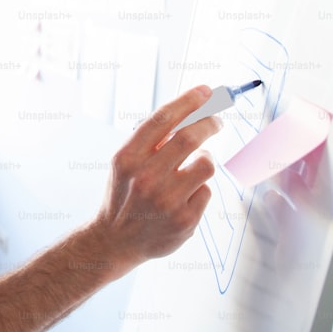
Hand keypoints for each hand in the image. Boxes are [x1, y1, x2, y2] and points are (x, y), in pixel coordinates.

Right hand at [97, 85, 220, 263]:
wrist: (115, 240)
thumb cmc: (125, 194)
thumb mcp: (125, 163)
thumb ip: (151, 141)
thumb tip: (190, 111)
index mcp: (128, 158)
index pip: (162, 119)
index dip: (188, 101)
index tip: (205, 91)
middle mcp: (146, 177)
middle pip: (191, 136)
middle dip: (210, 122)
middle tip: (217, 121)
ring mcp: (166, 200)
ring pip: (206, 164)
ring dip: (206, 159)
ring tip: (195, 166)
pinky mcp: (185, 219)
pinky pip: (206, 191)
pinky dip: (199, 189)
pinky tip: (183, 198)